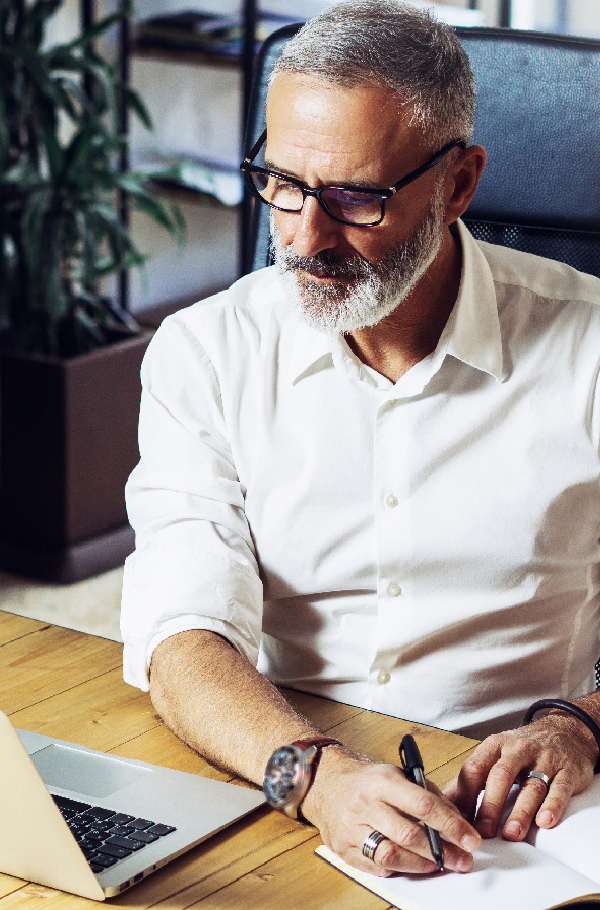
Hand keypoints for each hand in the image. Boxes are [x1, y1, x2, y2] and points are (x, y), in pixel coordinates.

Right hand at [301, 748, 481, 876]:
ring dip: (422, 864)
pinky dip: (399, 868)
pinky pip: (377, 867)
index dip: (451, 824)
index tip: (470, 838)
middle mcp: (365, 804)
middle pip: (409, 834)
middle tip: (462, 860)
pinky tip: (412, 864)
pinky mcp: (344, 849)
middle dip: (442, 851)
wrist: (326, 784)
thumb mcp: (397, 775)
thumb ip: (428, 794)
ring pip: (392, 855)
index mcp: (382, 781)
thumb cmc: (367, 781)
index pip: (423, 804)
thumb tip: (457, 820)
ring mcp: (351, 828)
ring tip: (439, 864)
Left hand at [444, 713, 597, 842]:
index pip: (474, 768)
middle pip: (501, 776)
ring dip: (520, 811)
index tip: (457, 820)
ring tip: (511, 834)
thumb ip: (471, 778)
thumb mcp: (494, 754)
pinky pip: (560, 788)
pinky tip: (545, 821)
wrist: (565, 731)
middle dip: (490, 804)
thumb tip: (443, 801)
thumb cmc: (522, 750)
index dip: (464, 795)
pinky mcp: (568, 771)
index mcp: (495, 746)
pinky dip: (553, 805)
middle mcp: (518, 750)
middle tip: (482, 831)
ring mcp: (545, 760)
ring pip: (531, 786)